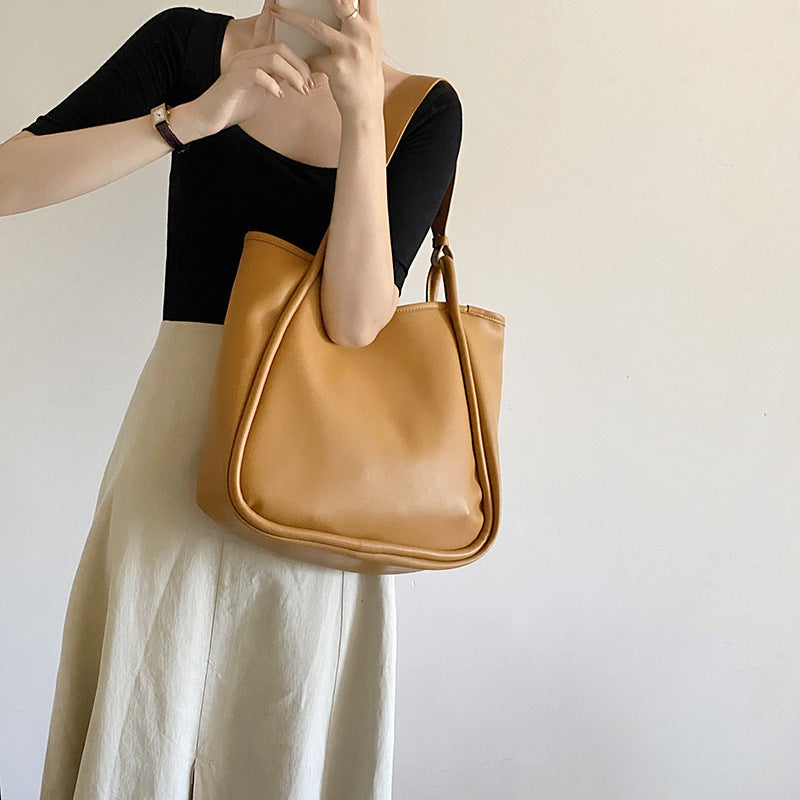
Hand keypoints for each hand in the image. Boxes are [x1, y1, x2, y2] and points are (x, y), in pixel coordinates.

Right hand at [189, 1, 315, 136]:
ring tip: (301, 91)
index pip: (271, 36)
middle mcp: (247, 56)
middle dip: (300, 66)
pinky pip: (259, 74)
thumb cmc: (234, 105)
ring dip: (292, 75)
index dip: (288, 32)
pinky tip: (279, 96)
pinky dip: (273, 85)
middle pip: (281, 48)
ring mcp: (240, 65)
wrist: (209, 118)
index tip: (304, 39)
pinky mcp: (234, 79)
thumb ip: (276, 79)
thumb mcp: (262, 90)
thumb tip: (296, 76)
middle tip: (310, 84)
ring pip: (273, 59)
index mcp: (254, 56)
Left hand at [267, 0, 383, 118]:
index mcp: (371, 25)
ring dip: (292, 17)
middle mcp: (363, 34)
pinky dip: (302, 59)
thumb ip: (358, 22)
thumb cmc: (364, 75)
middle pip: (341, 2)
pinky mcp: (338, 68)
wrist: (366, 107)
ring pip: (316, 27)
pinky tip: (294, 61)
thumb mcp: (368, 44)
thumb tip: (342, 2)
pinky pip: (312, 58)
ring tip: (276, 10)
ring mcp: (351, 50)